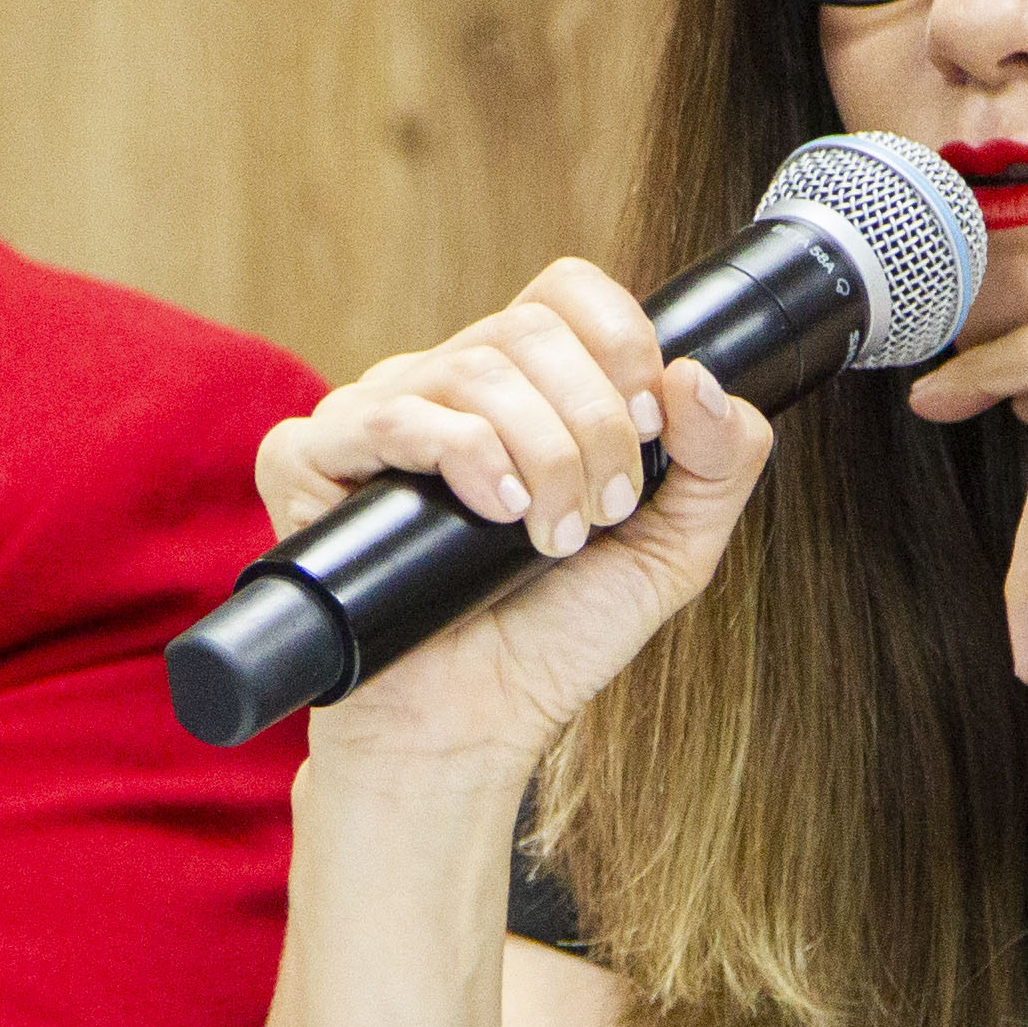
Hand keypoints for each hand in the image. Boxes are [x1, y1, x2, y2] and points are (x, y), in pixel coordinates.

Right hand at [252, 259, 775, 768]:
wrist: (469, 733)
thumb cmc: (551, 643)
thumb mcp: (671, 553)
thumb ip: (719, 464)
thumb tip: (701, 376)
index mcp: (521, 388)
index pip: (565, 292)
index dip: (621, 341)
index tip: (649, 426)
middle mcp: (442, 387)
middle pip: (527, 330)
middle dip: (593, 424)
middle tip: (602, 511)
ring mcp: (372, 419)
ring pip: (470, 367)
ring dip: (540, 454)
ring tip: (549, 536)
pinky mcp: (308, 464)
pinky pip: (385, 414)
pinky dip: (460, 453)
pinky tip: (491, 512)